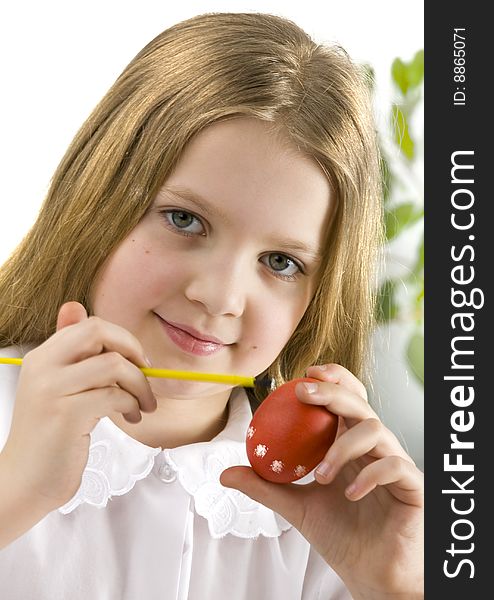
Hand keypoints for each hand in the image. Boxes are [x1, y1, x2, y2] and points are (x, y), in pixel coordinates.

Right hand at [1, 302, 156, 512]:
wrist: (26, 481)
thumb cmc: (50, 434)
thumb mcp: (58, 386)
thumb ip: (70, 351)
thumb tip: (75, 307)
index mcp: (43, 356)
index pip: (89, 324)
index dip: (122, 338)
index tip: (137, 359)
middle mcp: (43, 366)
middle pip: (99, 332)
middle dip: (133, 349)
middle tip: (147, 371)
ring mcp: (52, 390)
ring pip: (114, 364)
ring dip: (140, 384)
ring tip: (143, 404)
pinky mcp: (66, 414)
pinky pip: (115, 395)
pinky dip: (133, 404)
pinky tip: (132, 417)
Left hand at [221, 364, 423, 598]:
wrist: (370, 575)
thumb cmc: (340, 535)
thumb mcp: (296, 506)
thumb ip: (265, 486)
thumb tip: (226, 474)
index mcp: (351, 444)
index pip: (347, 399)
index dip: (332, 379)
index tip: (304, 376)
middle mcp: (374, 447)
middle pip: (360, 403)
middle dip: (333, 392)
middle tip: (304, 394)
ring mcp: (395, 464)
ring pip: (376, 430)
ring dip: (342, 446)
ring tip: (320, 474)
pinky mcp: (412, 486)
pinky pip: (396, 465)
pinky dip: (370, 474)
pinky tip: (349, 493)